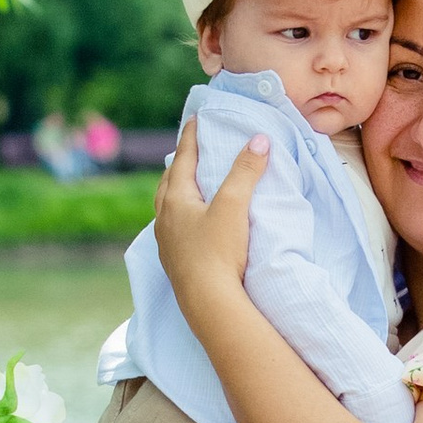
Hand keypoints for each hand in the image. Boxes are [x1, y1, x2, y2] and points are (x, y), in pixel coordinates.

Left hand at [154, 131, 265, 332]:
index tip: (195, 118)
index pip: (183, 158)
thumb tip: (258, 140)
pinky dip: (180, 215)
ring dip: (176, 190)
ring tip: (186, 184)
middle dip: (180, 163)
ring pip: (166, 207)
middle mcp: (164, 219)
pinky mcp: (175, 263)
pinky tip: (189, 223)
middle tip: (189, 150)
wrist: (208, 304)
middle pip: (169, 181)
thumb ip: (245, 172)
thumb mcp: (234, 207)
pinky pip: (172, 228)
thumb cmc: (218, 253)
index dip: (190, 136)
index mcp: (175, 200)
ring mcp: (167, 243)